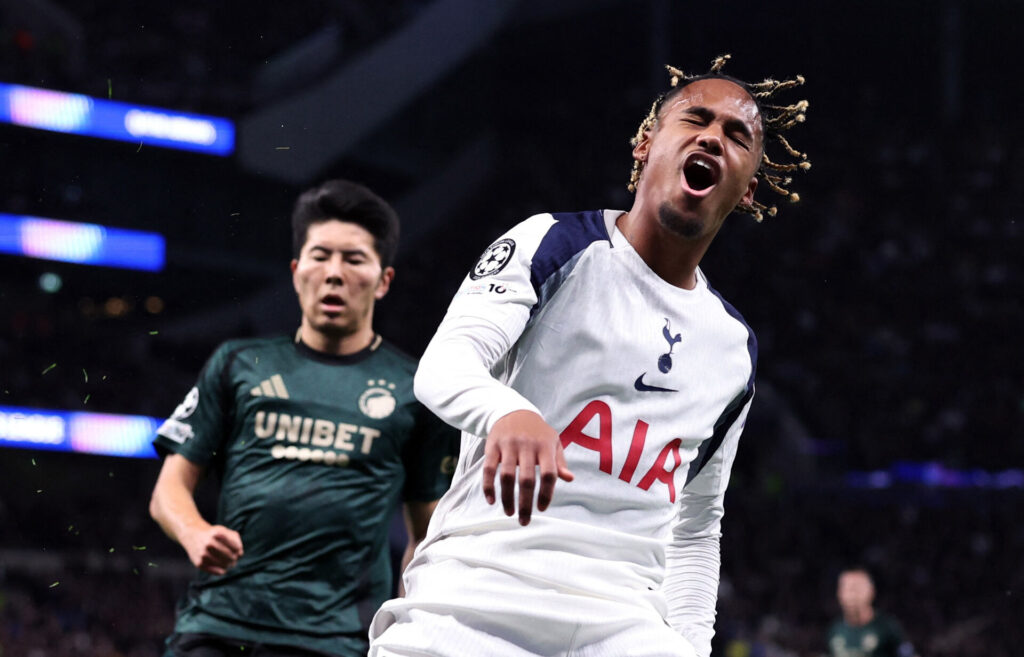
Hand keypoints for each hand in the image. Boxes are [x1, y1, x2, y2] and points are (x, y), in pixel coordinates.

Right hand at [180, 524, 243, 574]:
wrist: (192, 535)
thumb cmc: (213, 534)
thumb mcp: (225, 531)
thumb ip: (236, 540)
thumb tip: (240, 554)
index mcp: (218, 534)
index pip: (236, 547)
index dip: (239, 550)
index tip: (237, 550)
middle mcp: (209, 543)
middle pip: (230, 556)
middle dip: (234, 558)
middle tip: (233, 558)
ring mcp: (203, 554)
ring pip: (224, 565)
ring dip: (229, 565)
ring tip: (228, 562)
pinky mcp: (199, 563)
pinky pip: (216, 571)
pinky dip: (222, 571)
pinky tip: (222, 567)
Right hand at [482, 410, 573, 525]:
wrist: (514, 411)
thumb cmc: (538, 432)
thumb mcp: (553, 442)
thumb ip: (560, 461)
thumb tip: (569, 479)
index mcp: (545, 446)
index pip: (549, 474)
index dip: (547, 494)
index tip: (542, 508)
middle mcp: (527, 445)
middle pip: (527, 480)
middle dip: (525, 504)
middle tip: (524, 521)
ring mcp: (508, 445)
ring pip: (506, 476)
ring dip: (507, 498)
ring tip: (509, 512)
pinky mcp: (492, 446)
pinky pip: (488, 469)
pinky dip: (488, 486)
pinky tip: (491, 500)